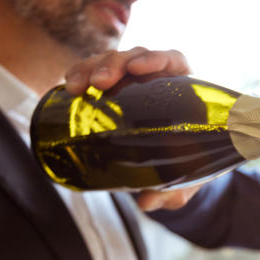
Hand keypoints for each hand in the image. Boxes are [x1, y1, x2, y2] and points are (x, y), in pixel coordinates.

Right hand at [62, 47, 198, 210]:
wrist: (178, 168)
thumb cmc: (190, 167)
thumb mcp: (185, 181)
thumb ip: (172, 192)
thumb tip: (147, 202)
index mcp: (185, 91)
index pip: (174, 62)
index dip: (158, 59)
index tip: (140, 69)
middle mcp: (159, 80)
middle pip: (137, 58)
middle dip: (114, 64)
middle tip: (99, 83)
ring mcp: (135, 83)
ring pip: (113, 63)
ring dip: (92, 68)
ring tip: (76, 85)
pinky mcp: (114, 90)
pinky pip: (96, 74)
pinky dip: (82, 75)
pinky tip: (69, 86)